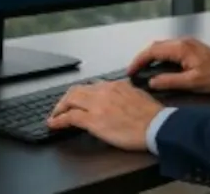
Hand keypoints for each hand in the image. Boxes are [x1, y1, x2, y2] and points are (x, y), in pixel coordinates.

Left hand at [46, 80, 163, 150]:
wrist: (156, 125)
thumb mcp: (138, 95)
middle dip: (66, 99)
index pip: (92, 86)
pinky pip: (69, 117)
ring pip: (70, 100)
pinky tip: (53, 124)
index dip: (81, 94)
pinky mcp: (93, 120)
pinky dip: (58, 120)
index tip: (77, 100)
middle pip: (77, 90)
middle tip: (61, 107)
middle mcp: (104, 91)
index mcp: (115, 85)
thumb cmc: (152, 115)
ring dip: (59, 108)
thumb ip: (125, 92)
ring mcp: (97, 105)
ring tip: (54, 115)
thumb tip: (119, 96)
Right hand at [127, 36, 209, 93]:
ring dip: (151, 57)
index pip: (153, 51)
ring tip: (143, 70)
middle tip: (134, 71)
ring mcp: (188, 44)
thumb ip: (169, 81)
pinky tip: (159, 67)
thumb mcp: (192, 82)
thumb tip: (152, 82)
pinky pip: (170, 49)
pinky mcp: (192, 48)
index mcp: (181, 48)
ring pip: (163, 47)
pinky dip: (160, 57)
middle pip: (156, 46)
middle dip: (143, 58)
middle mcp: (183, 42)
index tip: (130, 70)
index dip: (139, 60)